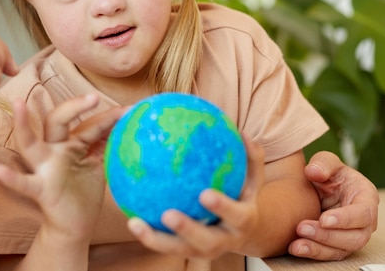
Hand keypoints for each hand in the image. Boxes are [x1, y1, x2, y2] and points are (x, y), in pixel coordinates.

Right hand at [0, 94, 124, 241]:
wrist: (76, 225)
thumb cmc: (85, 191)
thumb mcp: (99, 164)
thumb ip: (106, 145)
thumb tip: (127, 124)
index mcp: (71, 143)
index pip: (89, 124)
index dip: (109, 117)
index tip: (130, 110)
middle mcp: (55, 150)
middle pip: (58, 121)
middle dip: (74, 107)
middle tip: (94, 97)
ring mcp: (45, 168)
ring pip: (31, 143)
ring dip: (23, 125)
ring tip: (18, 105)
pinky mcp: (41, 189)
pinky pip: (24, 183)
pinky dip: (11, 178)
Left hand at [127, 135, 265, 258]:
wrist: (242, 231)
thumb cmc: (243, 194)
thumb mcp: (253, 178)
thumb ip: (251, 158)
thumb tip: (242, 133)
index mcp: (242, 221)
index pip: (236, 216)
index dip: (222, 207)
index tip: (205, 194)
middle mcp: (224, 240)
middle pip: (206, 242)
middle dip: (187, 230)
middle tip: (167, 215)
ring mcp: (203, 250)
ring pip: (178, 249)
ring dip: (156, 240)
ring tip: (135, 224)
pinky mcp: (185, 251)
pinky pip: (164, 245)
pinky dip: (148, 234)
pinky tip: (131, 219)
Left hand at [288, 151, 378, 259]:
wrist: (318, 187)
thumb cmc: (329, 173)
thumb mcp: (326, 161)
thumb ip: (322, 163)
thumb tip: (313, 172)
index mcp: (366, 197)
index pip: (363, 213)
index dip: (346, 219)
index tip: (324, 219)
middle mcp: (364, 221)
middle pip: (355, 237)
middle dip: (328, 236)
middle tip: (302, 228)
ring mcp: (352, 235)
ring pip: (342, 250)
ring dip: (318, 248)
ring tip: (296, 243)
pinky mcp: (338, 245)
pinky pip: (329, 254)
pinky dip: (313, 253)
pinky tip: (296, 248)